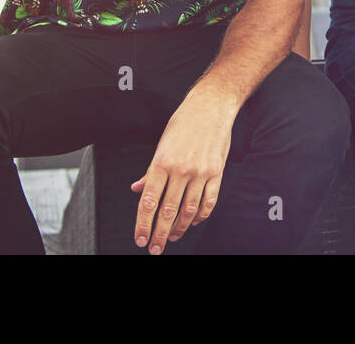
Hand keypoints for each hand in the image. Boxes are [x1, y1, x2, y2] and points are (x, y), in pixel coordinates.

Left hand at [130, 89, 236, 254]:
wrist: (211, 105)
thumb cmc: (184, 122)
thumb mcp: (161, 144)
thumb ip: (150, 171)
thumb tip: (137, 189)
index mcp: (161, 162)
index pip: (148, 202)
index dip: (143, 225)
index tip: (140, 239)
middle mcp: (180, 169)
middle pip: (167, 212)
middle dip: (160, 234)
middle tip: (155, 248)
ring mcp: (200, 172)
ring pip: (188, 210)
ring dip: (180, 228)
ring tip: (173, 237)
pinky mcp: (216, 172)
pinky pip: (208, 201)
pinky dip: (201, 216)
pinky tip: (194, 221)